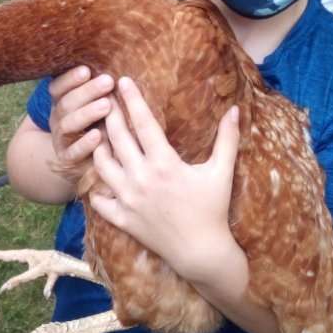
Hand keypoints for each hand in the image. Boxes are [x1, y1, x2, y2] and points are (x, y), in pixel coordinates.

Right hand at [44, 67, 116, 182]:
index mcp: (61, 102)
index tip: (87, 70)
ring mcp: (60, 139)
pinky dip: (84, 143)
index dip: (69, 78)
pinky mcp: (67, 159)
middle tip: (107, 81)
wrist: (80, 161)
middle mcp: (57, 119)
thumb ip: (99, 90)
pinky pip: (73, 152)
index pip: (57, 87)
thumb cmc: (97, 125)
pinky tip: (98, 135)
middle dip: (86, 92)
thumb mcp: (92, 104)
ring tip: (106, 105)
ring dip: (86, 113)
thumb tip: (119, 63)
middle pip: (65, 103)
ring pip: (68, 125)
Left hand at [86, 77, 243, 284]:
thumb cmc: (213, 210)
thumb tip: (236, 109)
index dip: (132, 100)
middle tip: (104, 100)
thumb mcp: (221, 172)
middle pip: (117, 139)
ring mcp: (128, 199)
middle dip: (109, 116)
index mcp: (165, 164)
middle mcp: (141, 178)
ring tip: (99, 136)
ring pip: (101, 165)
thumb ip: (227, 139)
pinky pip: (98, 199)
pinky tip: (98, 176)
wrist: (201, 252)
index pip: (143, 124)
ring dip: (99, 148)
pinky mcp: (121, 218)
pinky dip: (96, 187)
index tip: (123, 81)